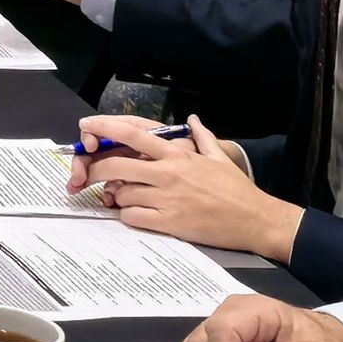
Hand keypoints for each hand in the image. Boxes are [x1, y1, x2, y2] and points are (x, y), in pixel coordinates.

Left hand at [81, 113, 302, 257]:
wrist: (256, 219)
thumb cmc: (237, 189)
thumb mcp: (219, 157)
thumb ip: (202, 136)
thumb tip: (193, 119)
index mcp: (177, 154)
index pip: (132, 135)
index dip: (105, 128)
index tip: (86, 126)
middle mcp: (168, 173)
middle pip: (116, 165)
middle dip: (95, 169)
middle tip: (88, 175)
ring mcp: (168, 198)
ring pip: (122, 193)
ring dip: (116, 196)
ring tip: (122, 198)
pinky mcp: (170, 222)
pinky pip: (133, 217)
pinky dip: (128, 215)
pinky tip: (135, 214)